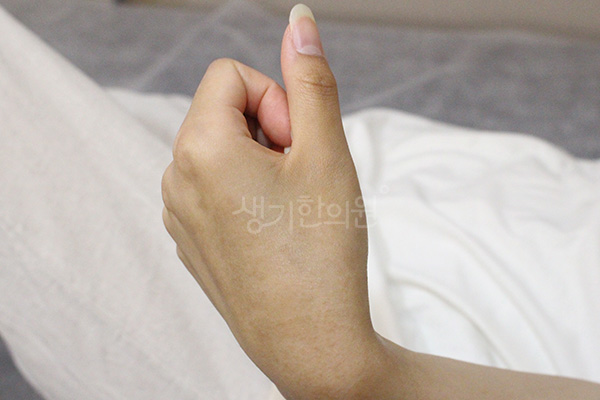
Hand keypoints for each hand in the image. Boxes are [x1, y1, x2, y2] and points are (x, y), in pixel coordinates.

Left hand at [161, 5, 390, 398]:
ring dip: (259, 163)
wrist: (310, 342)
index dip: (275, 100)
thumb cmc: (322, 249)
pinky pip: (213, 189)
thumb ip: (310, 81)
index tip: (299, 145)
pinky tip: (274, 231)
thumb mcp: (326, 153)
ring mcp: (177, 214)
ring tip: (290, 208)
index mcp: (199, 147)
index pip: (231, 75)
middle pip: (224, 112)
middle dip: (268, 131)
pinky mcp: (188, 241)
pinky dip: (245, 193)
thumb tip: (299, 22)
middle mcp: (174, 178)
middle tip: (301, 178)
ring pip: (221, 152)